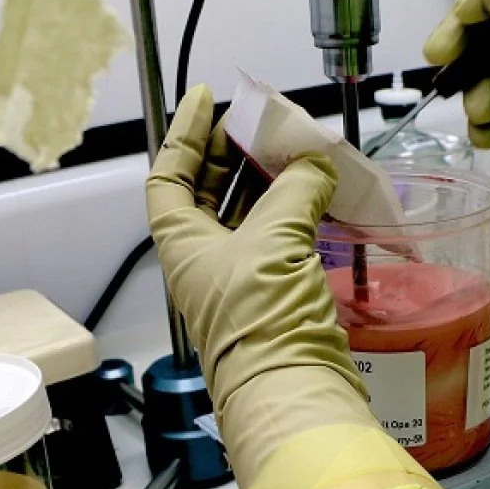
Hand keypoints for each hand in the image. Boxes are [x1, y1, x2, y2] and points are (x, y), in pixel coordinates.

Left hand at [145, 84, 364, 409]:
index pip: (168, 174)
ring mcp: (241, 277)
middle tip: (262, 122)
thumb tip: (314, 165)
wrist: (292, 388)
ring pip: (249, 213)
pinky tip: (322, 194)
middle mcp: (204, 259)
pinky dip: (299, 211)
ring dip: (272, 180)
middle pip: (208, 190)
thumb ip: (295, 189)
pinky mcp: (277, 293)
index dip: (184, 133)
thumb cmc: (262, 324)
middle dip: (234, 152)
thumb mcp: (274, 241)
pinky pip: (281, 238)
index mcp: (182, 244)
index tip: (205, 100)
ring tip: (297, 151)